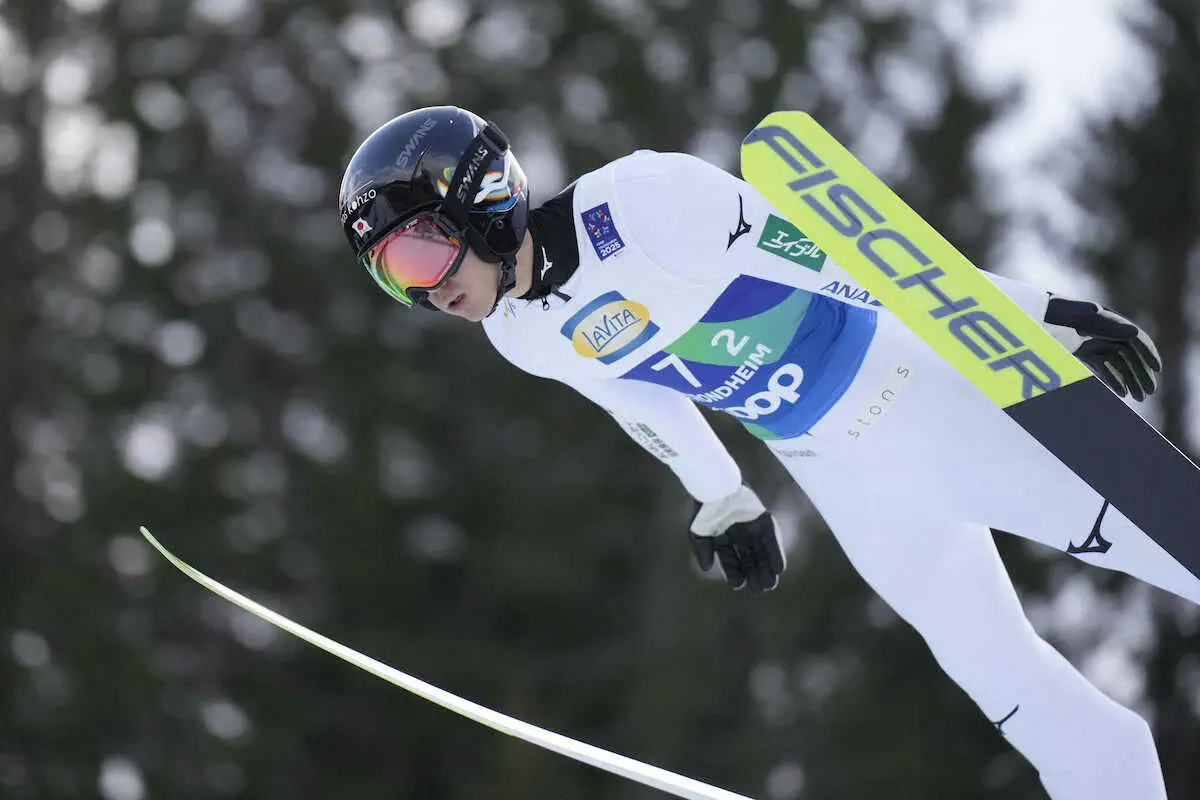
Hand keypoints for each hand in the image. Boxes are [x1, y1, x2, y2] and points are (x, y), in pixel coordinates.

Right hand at [688, 485, 784, 593]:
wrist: (714, 485)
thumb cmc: (702, 507)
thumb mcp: (697, 531)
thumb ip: (703, 550)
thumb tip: (707, 569)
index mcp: (723, 536)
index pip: (731, 559)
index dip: (735, 572)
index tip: (739, 585)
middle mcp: (739, 533)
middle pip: (749, 558)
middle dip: (754, 574)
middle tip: (759, 590)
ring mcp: (752, 526)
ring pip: (761, 551)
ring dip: (766, 567)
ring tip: (770, 584)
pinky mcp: (762, 519)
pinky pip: (771, 539)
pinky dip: (775, 553)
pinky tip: (778, 568)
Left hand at [1042, 294, 1161, 400]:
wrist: (1018, 319)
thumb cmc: (1045, 314)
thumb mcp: (1073, 318)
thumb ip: (1102, 324)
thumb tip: (1134, 333)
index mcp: (1102, 318)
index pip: (1132, 337)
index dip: (1146, 353)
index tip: (1157, 370)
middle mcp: (1100, 329)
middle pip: (1128, 353)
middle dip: (1140, 372)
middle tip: (1149, 392)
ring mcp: (1089, 341)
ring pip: (1117, 362)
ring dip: (1130, 379)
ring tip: (1139, 397)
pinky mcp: (1079, 352)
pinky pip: (1102, 367)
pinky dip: (1113, 380)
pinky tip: (1122, 394)